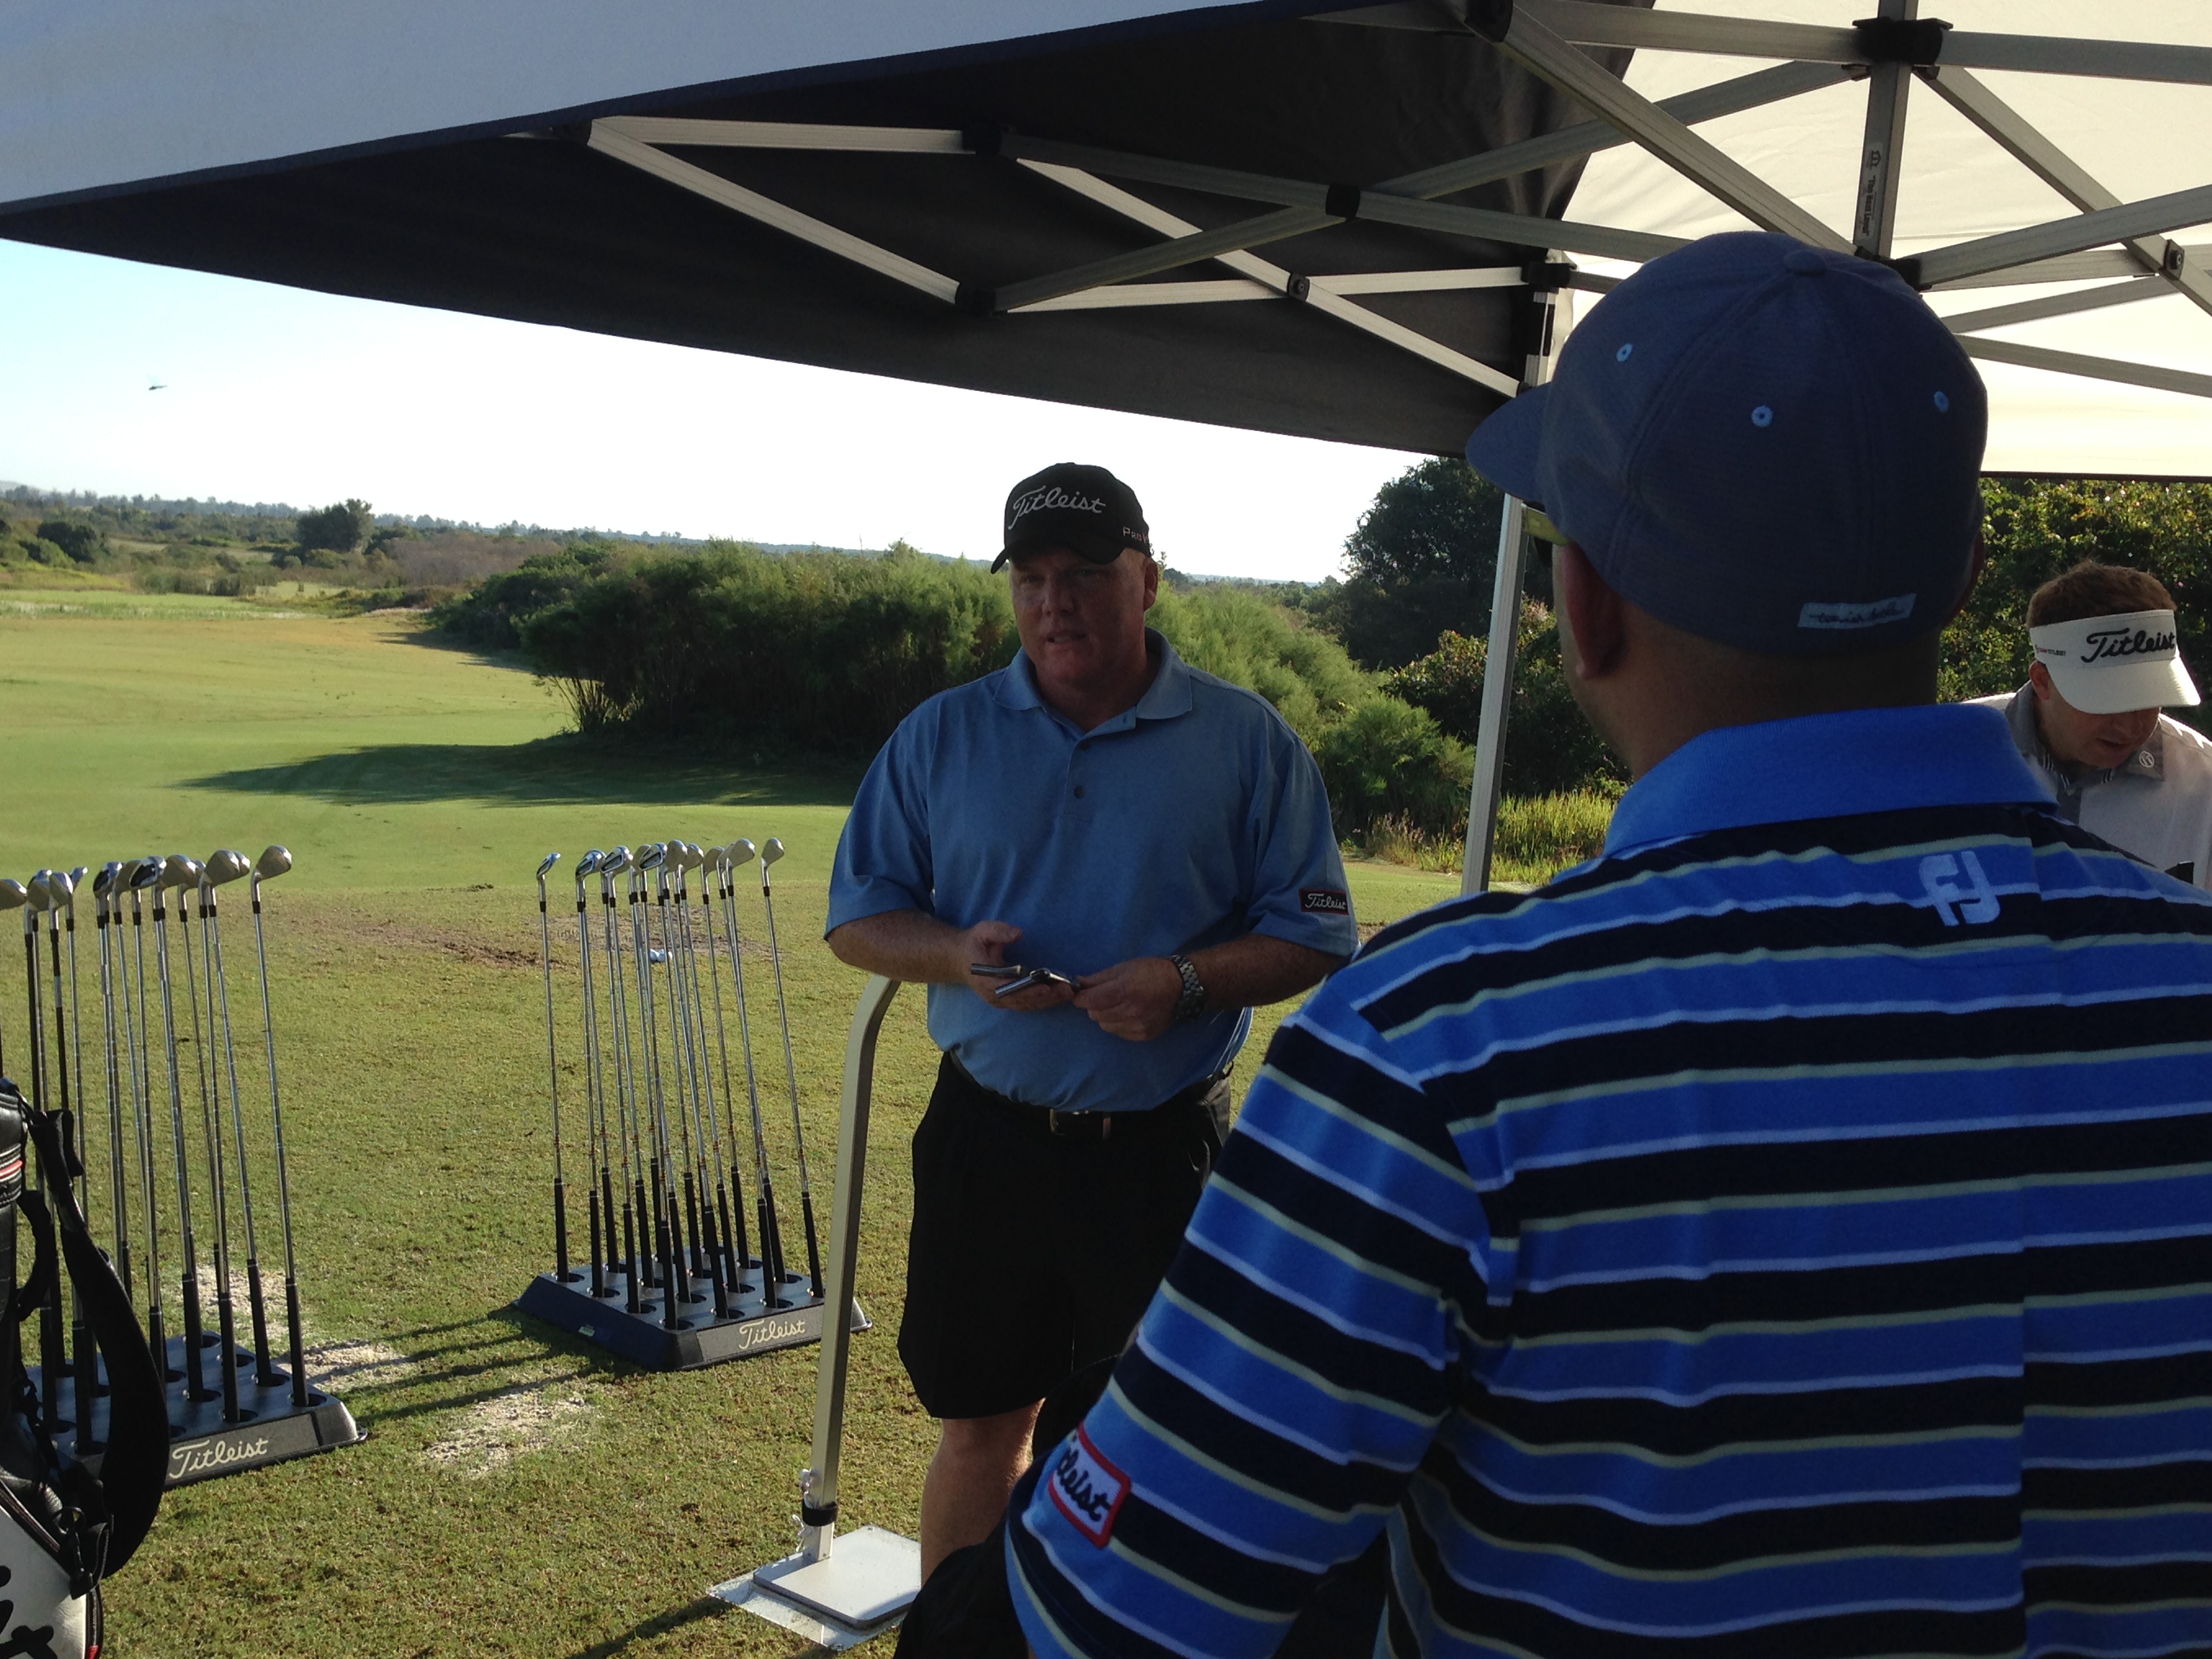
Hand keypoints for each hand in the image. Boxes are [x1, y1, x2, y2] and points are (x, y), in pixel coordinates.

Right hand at [959, 920, 1075, 1012]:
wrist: (962, 959)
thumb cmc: (974, 944)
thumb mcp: (983, 932)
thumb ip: (999, 932)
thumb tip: (1018, 934)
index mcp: (986, 981)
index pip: (1009, 990)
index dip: (1028, 990)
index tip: (1046, 987)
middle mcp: (994, 996)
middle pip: (1023, 1000)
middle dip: (1046, 997)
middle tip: (1067, 990)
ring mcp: (1002, 1001)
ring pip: (1028, 1004)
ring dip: (1049, 1000)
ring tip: (1069, 992)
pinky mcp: (1009, 1000)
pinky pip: (1028, 1003)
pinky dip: (1045, 1000)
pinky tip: (1060, 994)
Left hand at [1073, 957, 1181, 1041]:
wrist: (1181, 987)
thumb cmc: (1151, 972)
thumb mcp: (1124, 968)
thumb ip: (1099, 978)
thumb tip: (1078, 984)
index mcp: (1125, 990)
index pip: (1090, 1001)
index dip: (1081, 998)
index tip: (1080, 994)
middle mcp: (1130, 1011)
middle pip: (1095, 1015)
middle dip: (1094, 1005)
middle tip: (1105, 997)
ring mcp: (1138, 1026)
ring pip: (1105, 1026)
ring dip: (1106, 1016)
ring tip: (1119, 1005)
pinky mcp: (1143, 1036)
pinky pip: (1119, 1032)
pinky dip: (1118, 1024)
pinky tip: (1129, 1014)